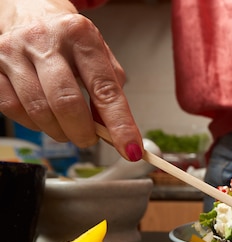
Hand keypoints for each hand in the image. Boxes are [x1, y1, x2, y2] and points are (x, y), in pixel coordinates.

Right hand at [0, 1, 142, 160]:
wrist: (28, 12)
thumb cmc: (69, 41)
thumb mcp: (98, 57)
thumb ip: (110, 92)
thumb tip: (113, 132)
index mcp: (80, 35)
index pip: (105, 89)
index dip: (120, 124)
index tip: (131, 150)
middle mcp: (45, 40)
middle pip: (67, 103)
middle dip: (83, 132)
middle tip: (89, 139)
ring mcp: (14, 51)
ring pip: (39, 110)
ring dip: (59, 131)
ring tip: (68, 129)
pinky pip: (12, 109)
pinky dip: (33, 124)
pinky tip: (44, 119)